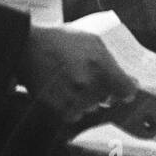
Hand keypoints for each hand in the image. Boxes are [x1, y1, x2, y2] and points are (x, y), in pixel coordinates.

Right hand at [21, 24, 138, 123]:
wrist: (27, 48)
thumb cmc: (60, 40)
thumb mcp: (91, 40)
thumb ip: (110, 60)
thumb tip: (128, 79)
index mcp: (101, 66)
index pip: (126, 91)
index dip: (126, 90)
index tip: (124, 89)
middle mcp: (89, 85)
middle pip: (106, 99)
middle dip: (101, 91)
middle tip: (86, 77)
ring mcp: (73, 99)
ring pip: (90, 108)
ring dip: (85, 99)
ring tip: (70, 82)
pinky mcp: (58, 109)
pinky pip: (73, 114)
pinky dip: (70, 106)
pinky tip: (61, 91)